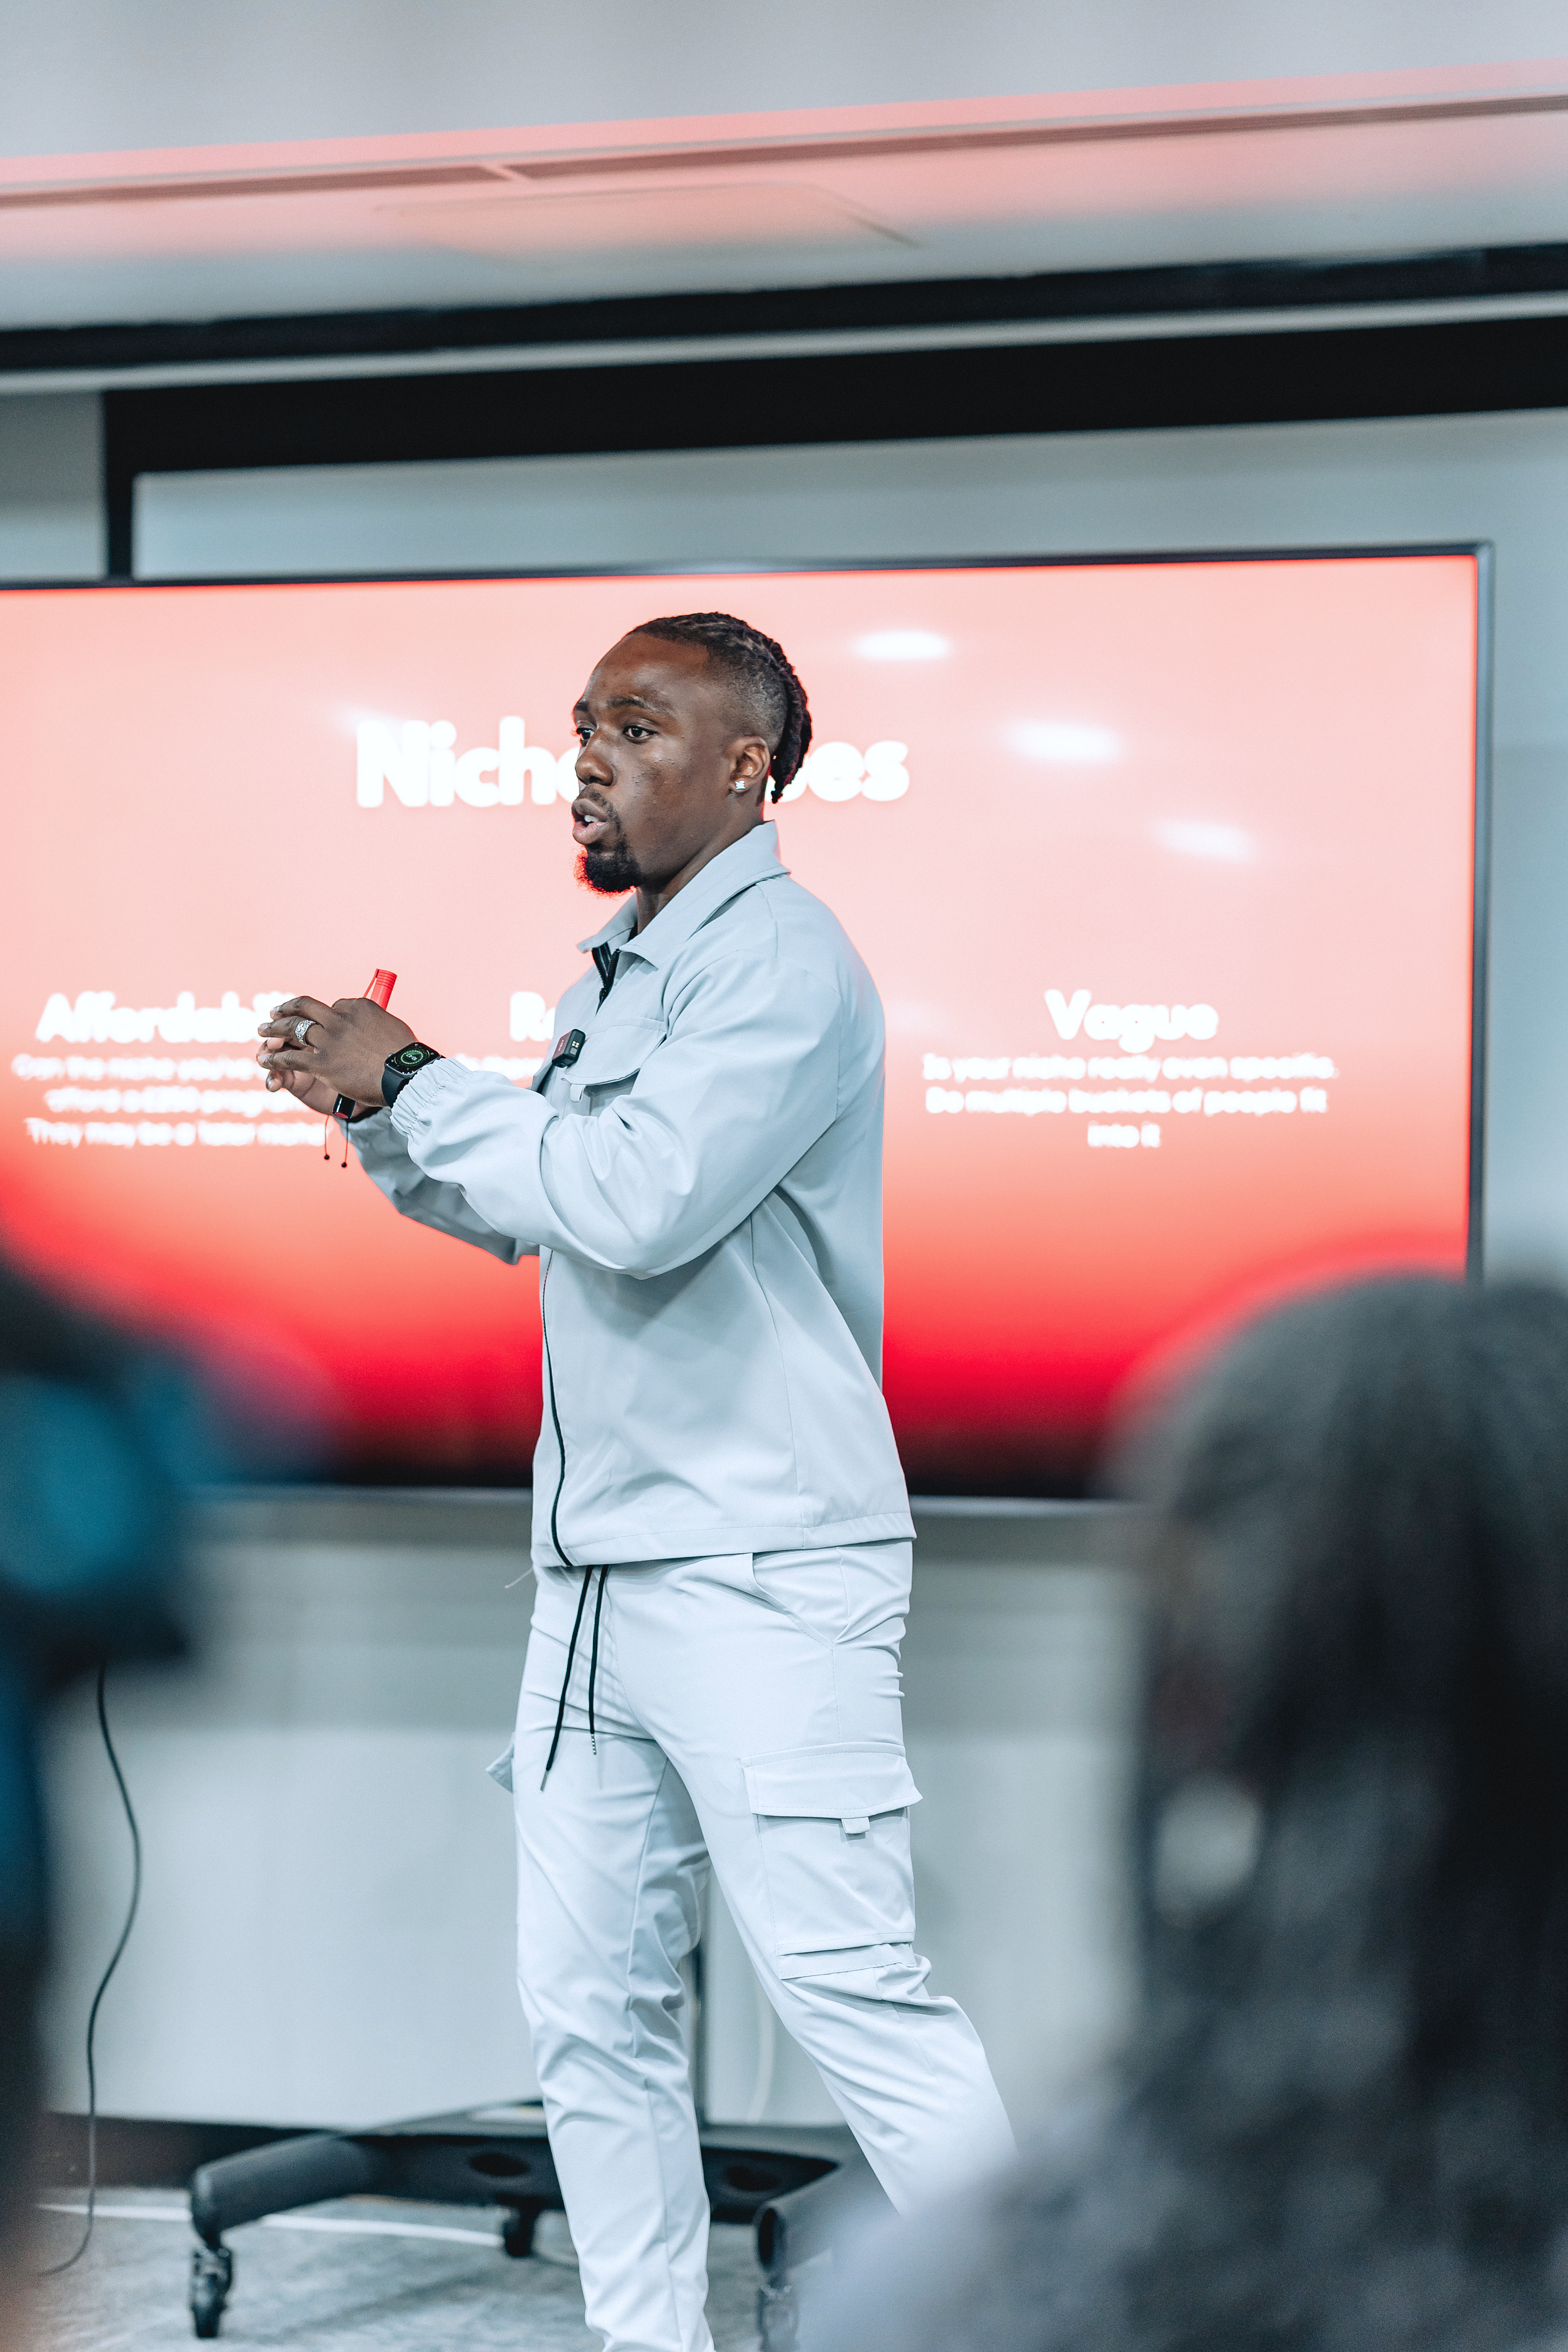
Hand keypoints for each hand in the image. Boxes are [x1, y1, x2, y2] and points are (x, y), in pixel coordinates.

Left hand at [257, 995, 416, 1112]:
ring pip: (293, 1029)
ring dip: (273, 1030)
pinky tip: (265, 1060)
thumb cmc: (406, 1055)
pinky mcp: (322, 1062)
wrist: (406, 1075)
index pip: (334, 1005)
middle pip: (305, 1008)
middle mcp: (340, 1018)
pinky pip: (291, 1058)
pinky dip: (275, 1058)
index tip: (320, 1021)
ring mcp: (329, 1039)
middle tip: (274, 1012)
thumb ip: (377, 1024)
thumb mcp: (392, 1027)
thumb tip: (375, 1026)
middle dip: (286, 1009)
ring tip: (262, 1031)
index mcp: (358, 1007)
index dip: (324, 1014)